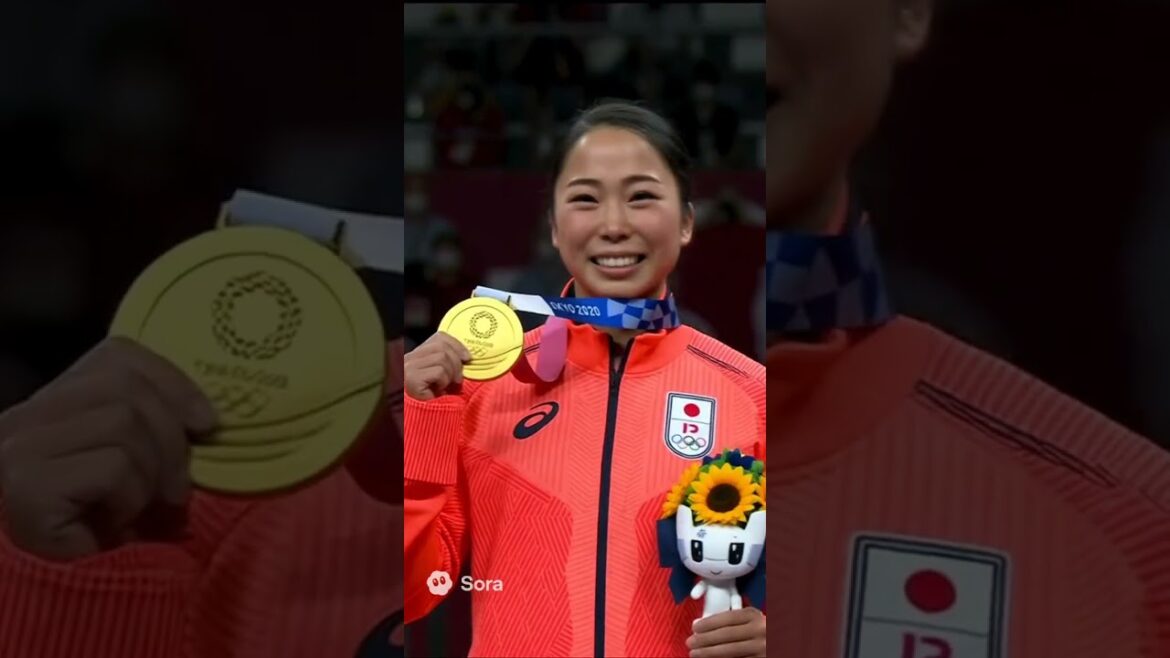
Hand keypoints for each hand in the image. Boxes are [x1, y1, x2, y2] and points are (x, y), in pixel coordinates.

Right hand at [0, 337, 216, 559]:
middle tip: (177, 487)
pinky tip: (114, 523)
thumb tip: (206, 414)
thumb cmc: (106, 531)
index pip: (116, 355)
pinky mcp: (25, 484)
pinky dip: (131, 498)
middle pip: (125, 385)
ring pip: (122, 422)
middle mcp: (22, 418)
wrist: (68, 598)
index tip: (206, 421)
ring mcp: (17, 448)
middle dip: (170, 437)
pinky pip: (113, 467)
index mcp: (50, 404)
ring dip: (152, 473)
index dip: (172, 381)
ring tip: (141, 508)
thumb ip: (152, 426)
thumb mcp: (137, 465)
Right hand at [403, 332, 470, 400]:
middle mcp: (408, 358)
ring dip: (451, 374)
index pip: (439, 337)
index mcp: (416, 355)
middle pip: (442, 346)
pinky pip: (439, 371)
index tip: (467, 357)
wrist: (423, 422)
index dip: (456, 345)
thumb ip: (448, 362)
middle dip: (456, 363)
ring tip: (446, 386)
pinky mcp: (411, 378)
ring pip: (442, 358)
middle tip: (457, 379)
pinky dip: (444, 382)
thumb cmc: (433, 400)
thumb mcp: (443, 377)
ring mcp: (408, 367)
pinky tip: (438, 391)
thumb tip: (466, 355)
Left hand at [686, 607, 764, 657]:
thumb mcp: (752, 619)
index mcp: (755, 616)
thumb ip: (733, 621)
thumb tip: (701, 625)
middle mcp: (760, 630)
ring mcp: (762, 648)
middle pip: (727, 635)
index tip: (694, 627)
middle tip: (689, 642)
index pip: (728, 618)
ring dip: (709, 653)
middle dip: (705, 639)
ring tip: (695, 654)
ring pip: (731, 652)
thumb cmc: (763, 629)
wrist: (785, 640)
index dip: (709, 623)